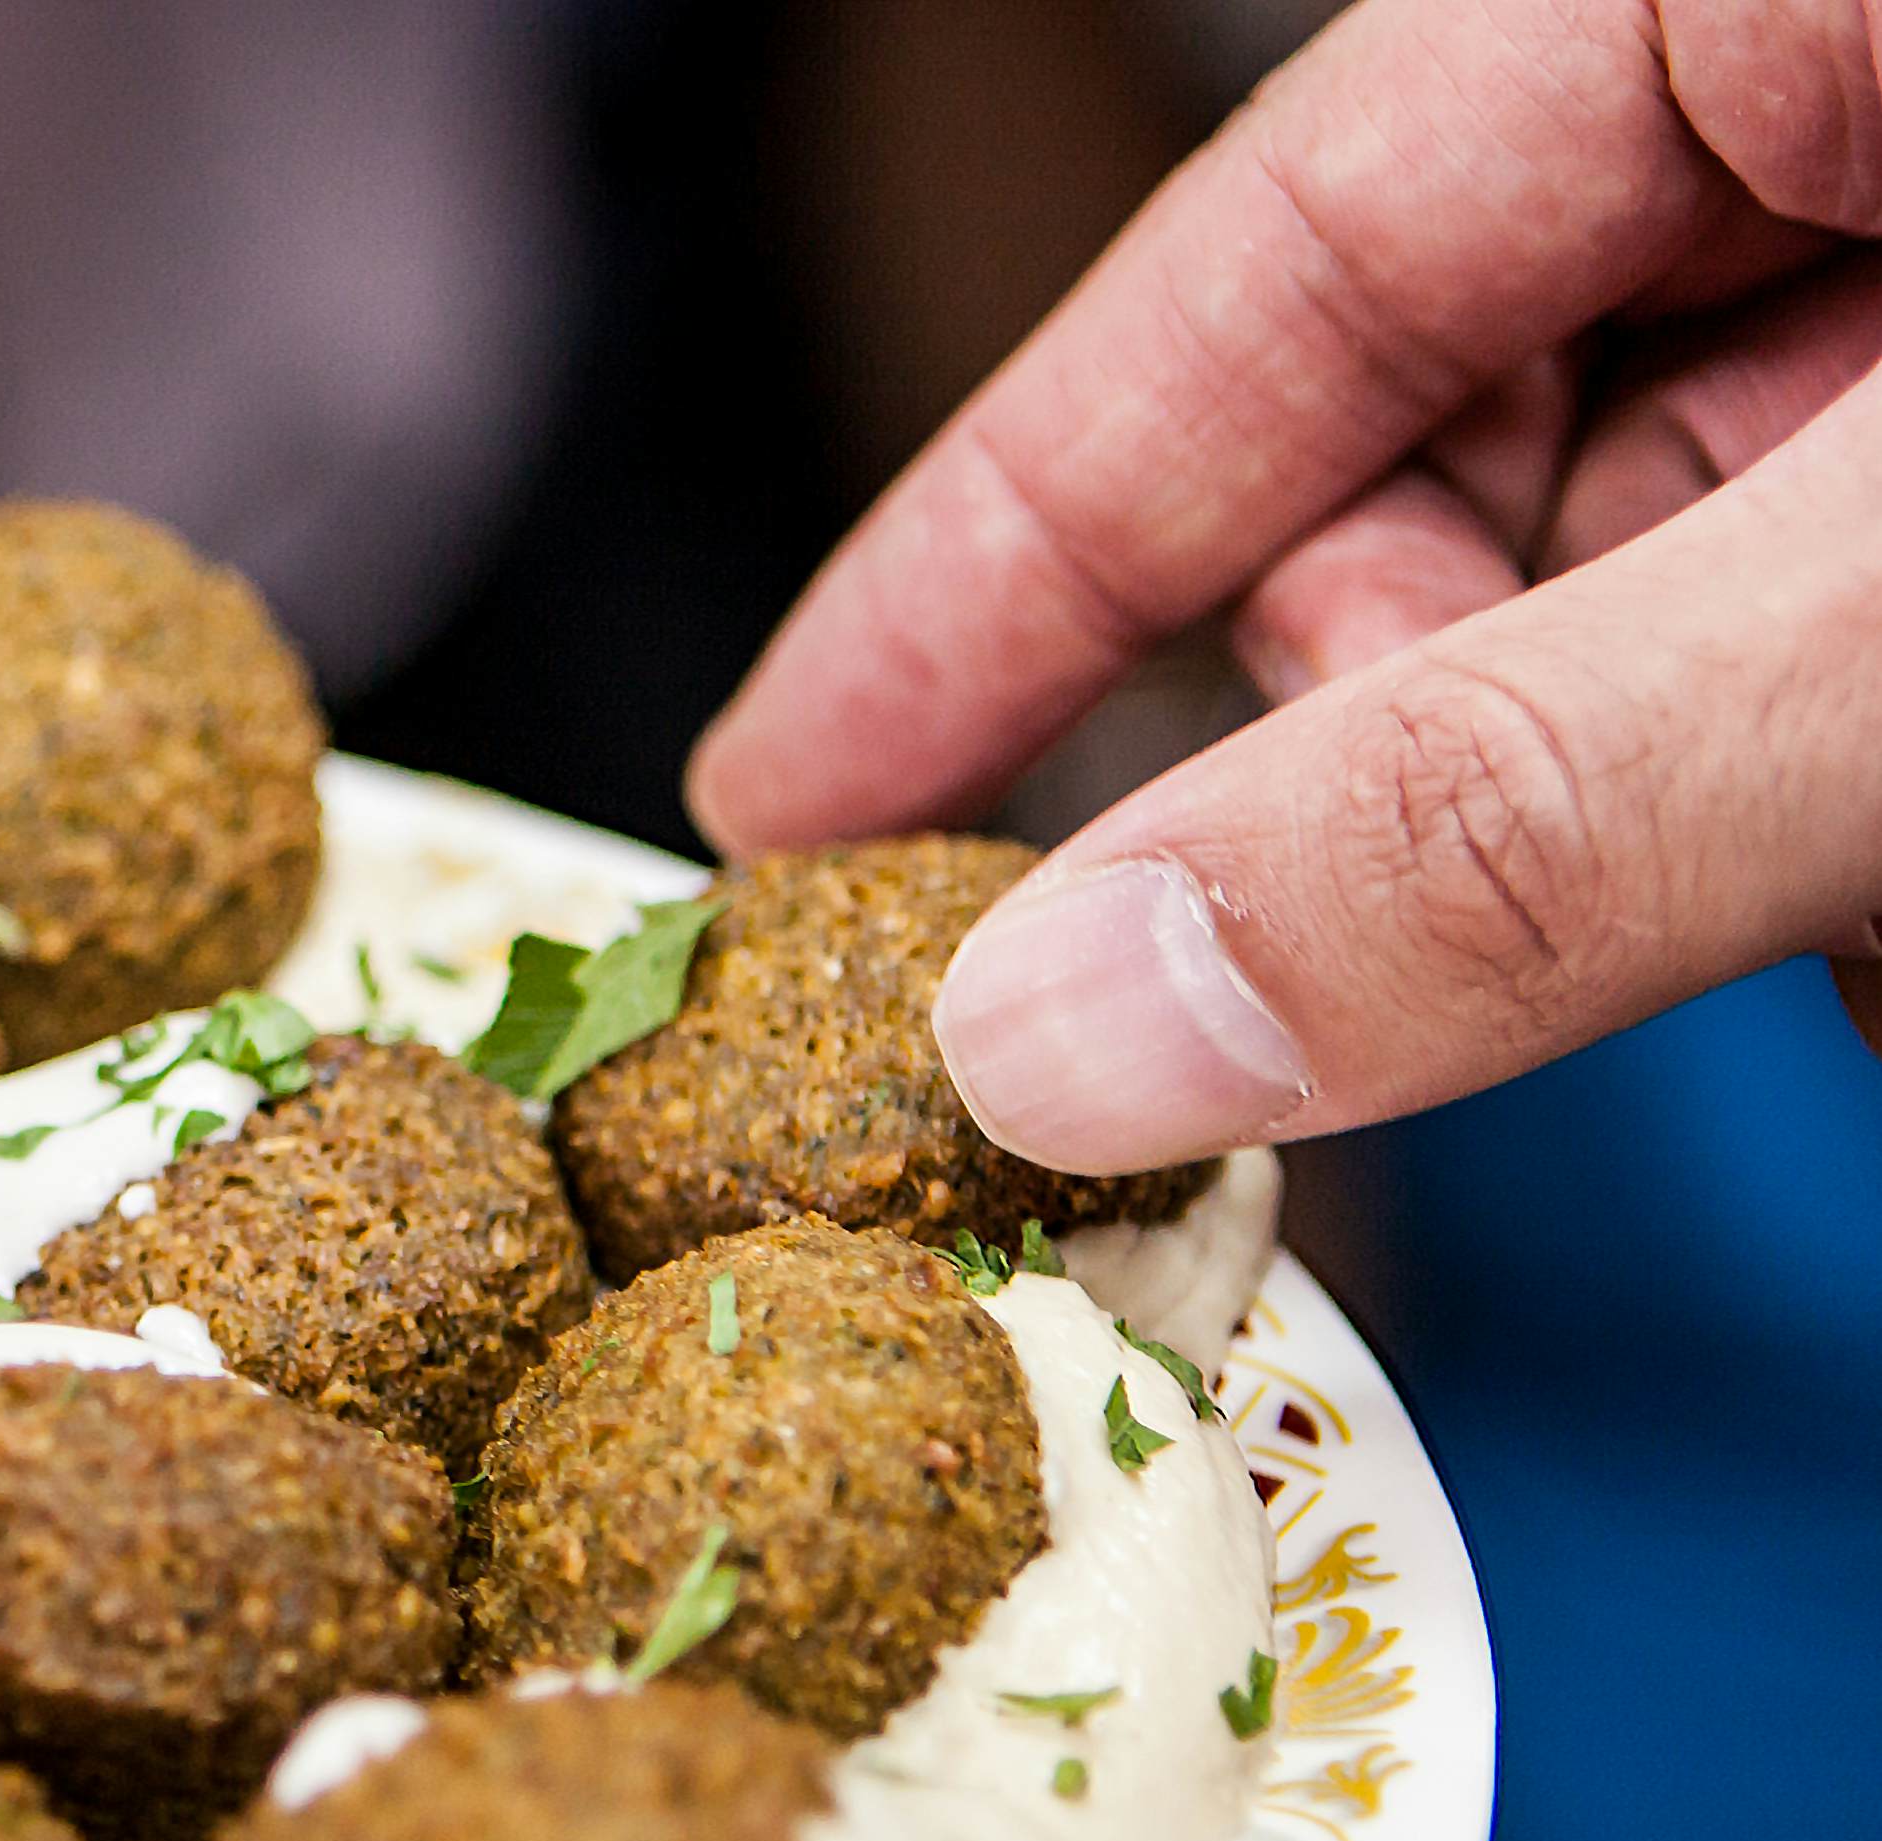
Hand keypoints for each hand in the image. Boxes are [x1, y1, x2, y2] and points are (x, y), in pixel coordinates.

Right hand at [685, 0, 1881, 1173]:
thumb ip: (1517, 799)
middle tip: (1556, 958)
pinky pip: (1860, 667)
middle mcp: (1863, 93)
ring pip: (1683, 618)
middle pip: (1478, 480)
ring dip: (1717, 837)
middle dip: (1489, 769)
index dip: (997, 563)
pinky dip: (1863, 824)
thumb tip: (1073, 1021)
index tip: (790, 809)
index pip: (1264, 264)